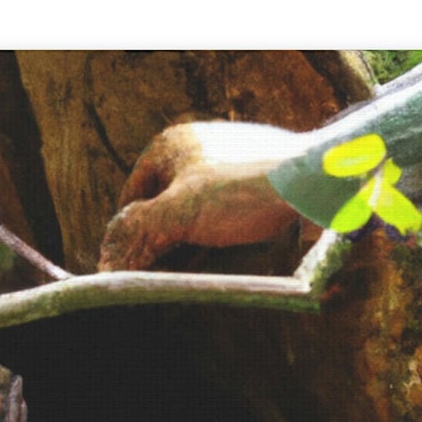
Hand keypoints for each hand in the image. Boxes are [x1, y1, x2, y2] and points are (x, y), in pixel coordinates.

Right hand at [98, 121, 304, 271]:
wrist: (313, 180)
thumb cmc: (243, 190)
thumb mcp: (179, 214)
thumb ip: (138, 235)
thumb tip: (108, 263)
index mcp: (170, 145)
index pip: (132, 196)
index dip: (128, 234)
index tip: (131, 268)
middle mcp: (197, 148)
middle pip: (163, 206)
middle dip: (161, 242)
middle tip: (161, 276)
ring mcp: (228, 163)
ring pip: (195, 213)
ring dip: (191, 244)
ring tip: (192, 274)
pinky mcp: (256, 180)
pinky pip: (225, 213)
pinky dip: (219, 238)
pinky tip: (223, 261)